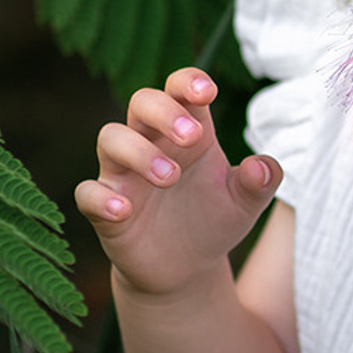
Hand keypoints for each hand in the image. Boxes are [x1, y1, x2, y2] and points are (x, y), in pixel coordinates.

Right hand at [76, 68, 281, 297]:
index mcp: (188, 132)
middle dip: (164, 111)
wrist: (187, 269)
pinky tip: (124, 211)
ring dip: (138, 151)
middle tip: (193, 137)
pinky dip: (101, 198)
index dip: (189, 82)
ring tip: (170, 177)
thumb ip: (261, 182)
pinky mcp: (105, 209)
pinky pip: (88, 193)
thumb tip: (264, 167)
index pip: (180, 90)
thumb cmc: (213, 221)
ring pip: (110, 138)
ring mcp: (124, 175)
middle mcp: (151, 143)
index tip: (207, 92)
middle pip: (142, 102)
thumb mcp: (245, 204)